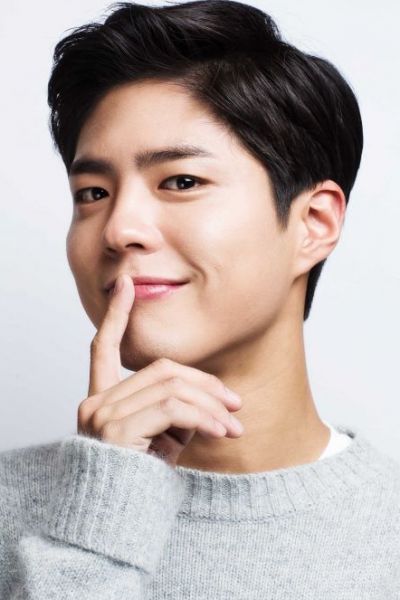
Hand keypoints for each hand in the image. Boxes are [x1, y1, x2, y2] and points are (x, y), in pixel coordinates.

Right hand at [77, 273, 243, 467]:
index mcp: (101, 399)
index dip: (116, 314)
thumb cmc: (142, 484)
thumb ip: (175, 413)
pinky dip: (205, 416)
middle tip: (235, 404)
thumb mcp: (161, 441)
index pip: (103, 347)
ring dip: (211, 404)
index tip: (128, 286)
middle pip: (162, 369)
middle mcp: (95, 402)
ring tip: (234, 425)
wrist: (119, 524)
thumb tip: (216, 401)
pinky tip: (223, 431)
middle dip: (205, 383)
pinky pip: (173, 408)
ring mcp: (102, 414)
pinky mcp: (115, 429)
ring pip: (172, 386)